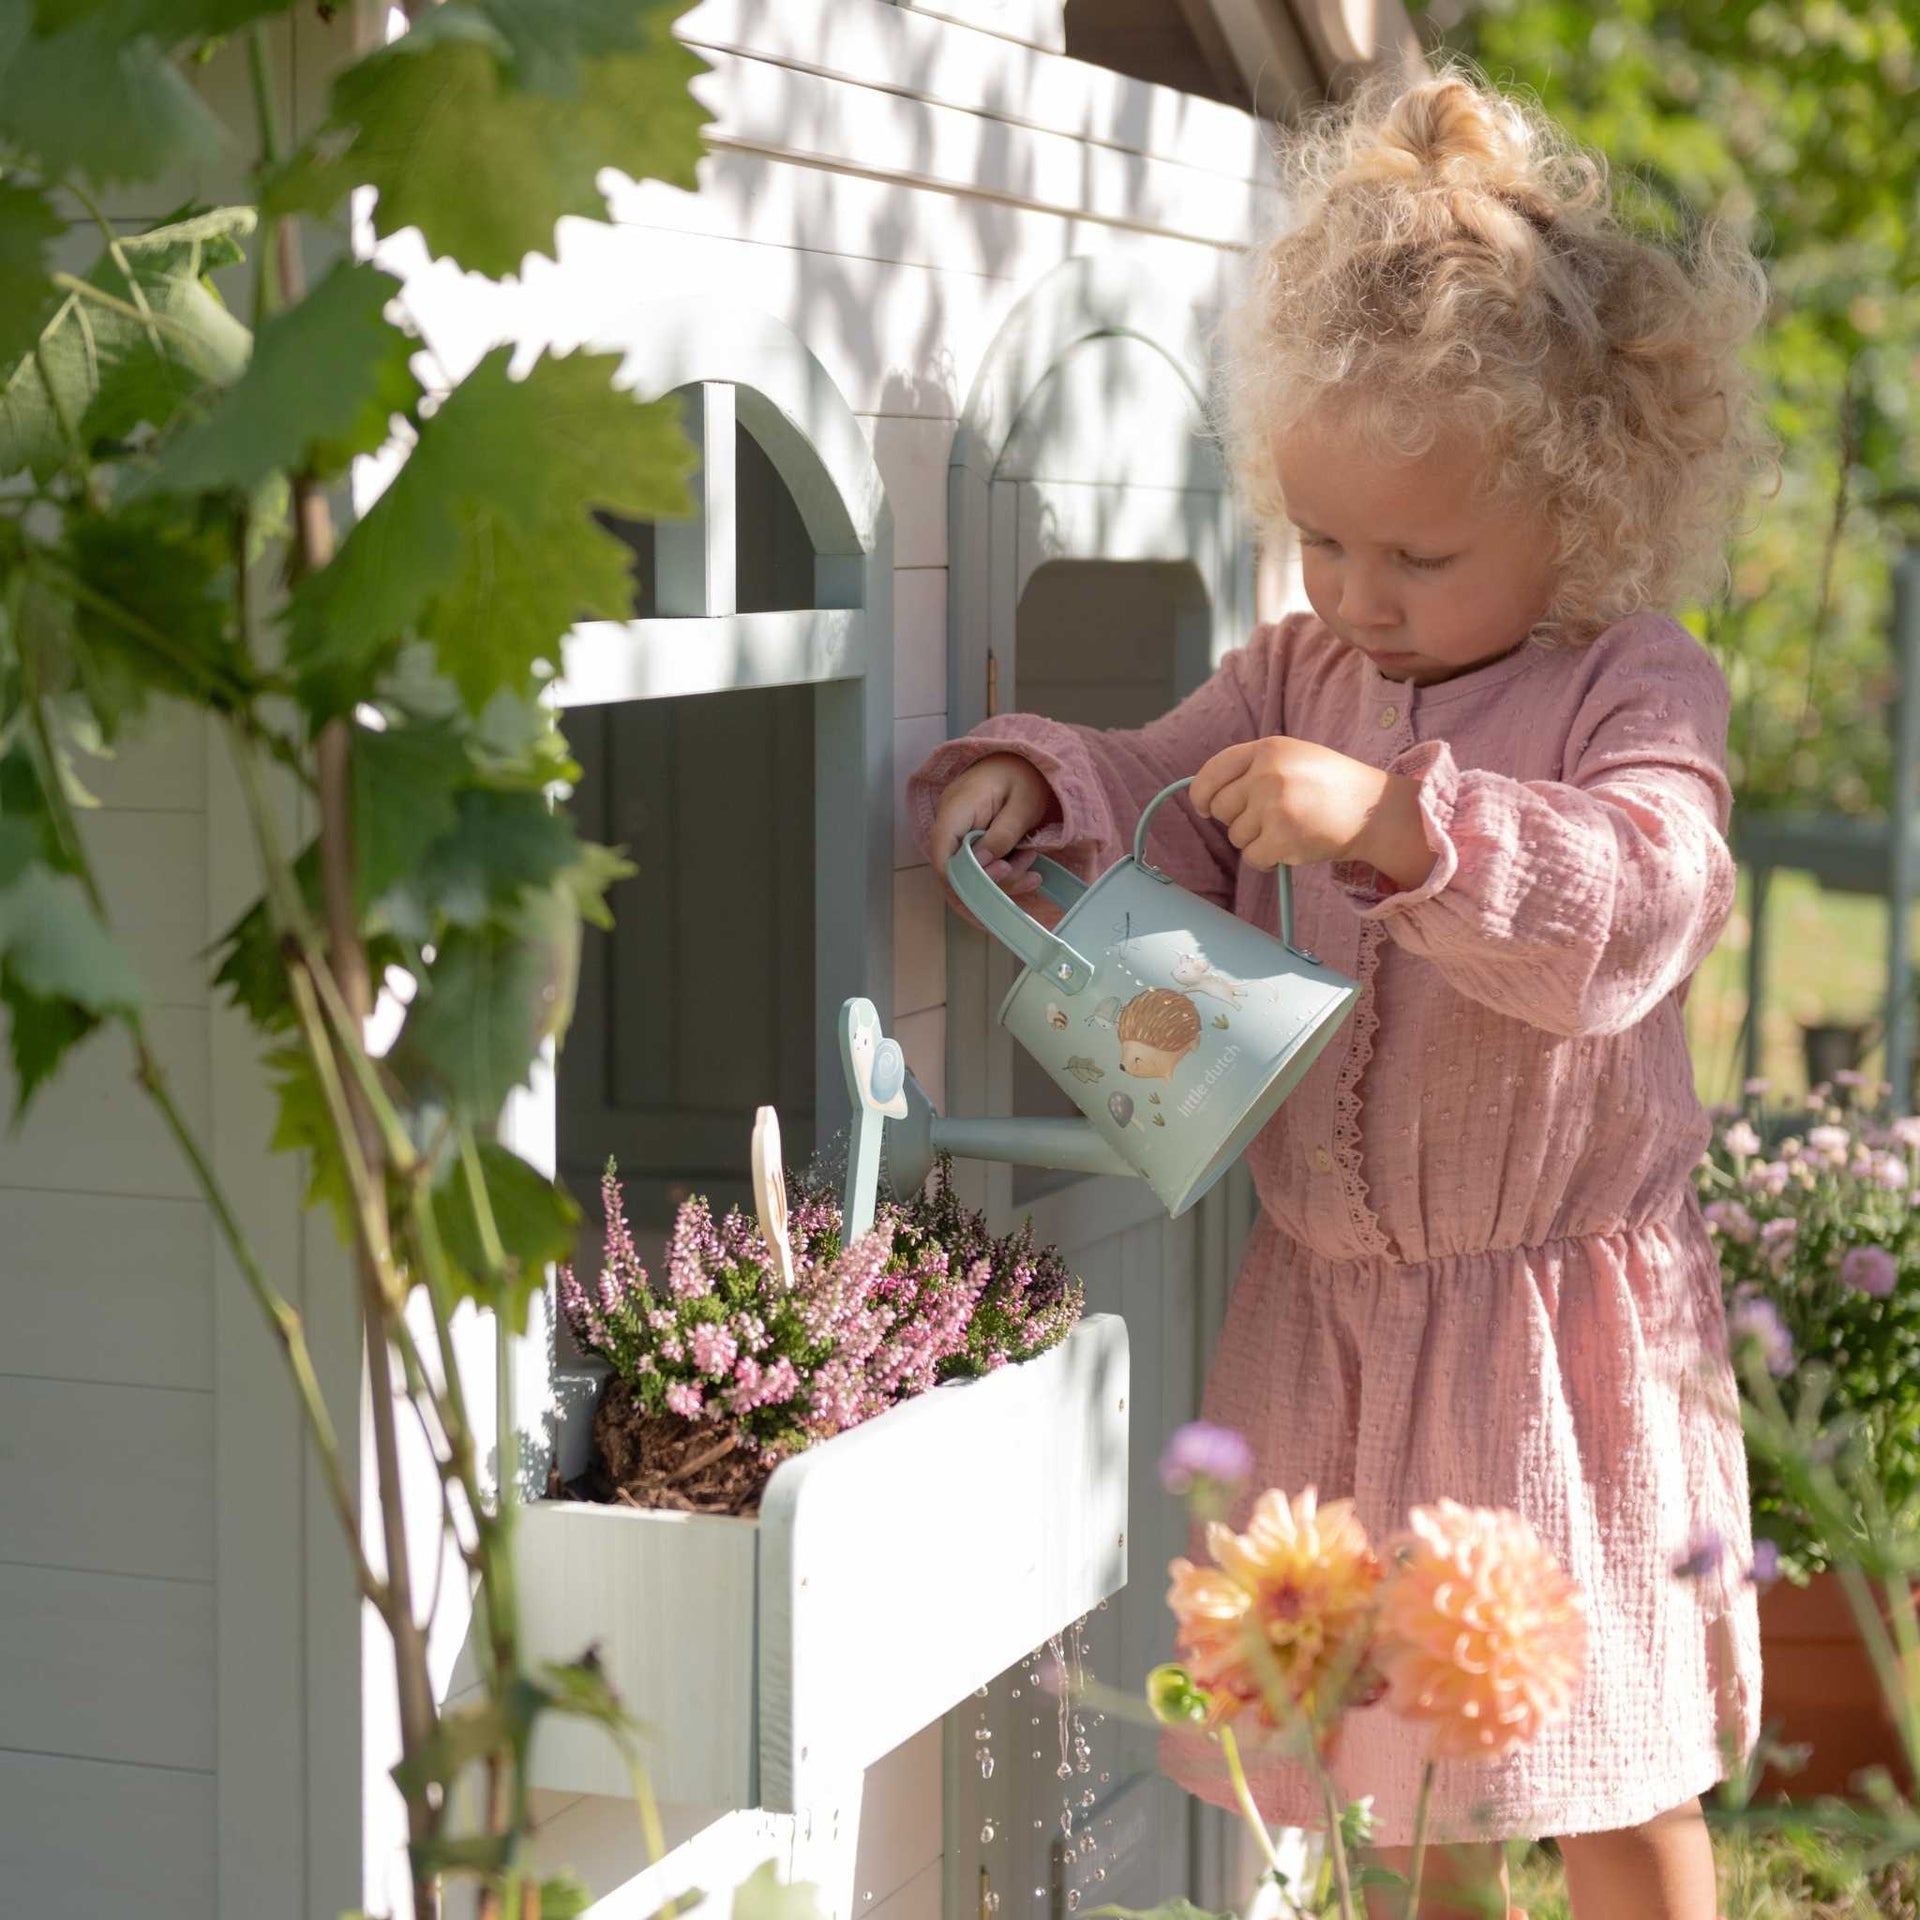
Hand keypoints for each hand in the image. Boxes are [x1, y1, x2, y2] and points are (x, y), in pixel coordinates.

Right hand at [927, 752, 1056, 915]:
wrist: (1024, 760)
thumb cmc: (1025, 777)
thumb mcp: (1024, 805)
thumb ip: (1003, 834)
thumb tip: (982, 864)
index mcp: (958, 807)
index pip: (941, 850)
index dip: (959, 877)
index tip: (994, 884)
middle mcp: (949, 822)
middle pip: (955, 868)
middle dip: (992, 881)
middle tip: (1028, 872)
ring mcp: (957, 832)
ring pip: (969, 872)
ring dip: (1004, 879)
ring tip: (1032, 863)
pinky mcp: (968, 840)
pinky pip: (978, 865)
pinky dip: (1003, 874)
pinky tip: (1027, 869)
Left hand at [1189, 737, 1433, 888]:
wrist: (1375, 810)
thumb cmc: (1332, 785)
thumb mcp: (1294, 757)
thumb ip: (1253, 767)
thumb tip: (1205, 795)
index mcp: (1268, 749)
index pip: (1212, 772)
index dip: (1202, 794)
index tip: (1203, 806)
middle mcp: (1267, 774)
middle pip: (1220, 808)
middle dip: (1239, 819)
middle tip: (1271, 818)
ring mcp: (1274, 806)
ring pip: (1236, 836)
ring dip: (1257, 840)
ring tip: (1290, 828)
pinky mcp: (1282, 838)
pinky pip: (1252, 858)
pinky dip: (1267, 860)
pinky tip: (1291, 847)